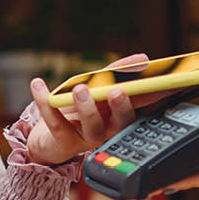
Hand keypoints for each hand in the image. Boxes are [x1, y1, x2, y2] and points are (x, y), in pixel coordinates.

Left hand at [25, 53, 155, 165]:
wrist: (50, 140)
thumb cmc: (79, 111)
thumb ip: (115, 73)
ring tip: (80, 89)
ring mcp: (86, 138)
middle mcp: (107, 130)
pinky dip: (45, 101)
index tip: (161, 82)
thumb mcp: (97, 89)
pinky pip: (55, 122)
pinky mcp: (63, 141)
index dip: (152, 95)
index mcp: (119, 117)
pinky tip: (38, 84)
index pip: (140, 106)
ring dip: (85, 106)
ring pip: (90, 125)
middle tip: (117, 91)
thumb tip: (142, 58)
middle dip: (121, 107)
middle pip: (120, 123)